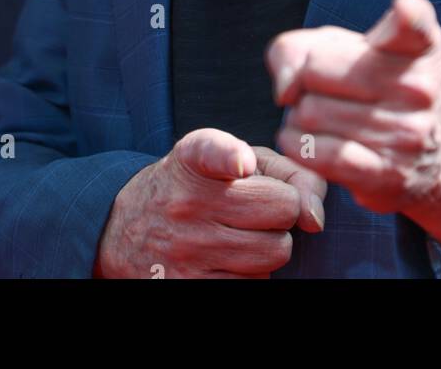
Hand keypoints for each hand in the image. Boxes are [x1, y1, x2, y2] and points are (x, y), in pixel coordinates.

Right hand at [93, 128, 327, 278]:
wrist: (124, 227)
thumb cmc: (197, 185)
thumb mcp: (230, 157)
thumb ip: (287, 169)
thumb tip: (316, 216)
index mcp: (194, 158)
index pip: (214, 153)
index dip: (232, 158)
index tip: (240, 164)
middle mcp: (187, 203)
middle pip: (282, 211)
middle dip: (282, 211)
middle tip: (260, 210)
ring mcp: (187, 250)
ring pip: (274, 253)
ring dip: (270, 245)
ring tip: (243, 234)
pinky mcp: (188, 288)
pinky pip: (254, 286)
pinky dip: (253, 275)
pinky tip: (230, 260)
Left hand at [265, 0, 440, 253]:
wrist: (433, 155)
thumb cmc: (377, 87)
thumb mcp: (348, 49)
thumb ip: (300, 48)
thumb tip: (285, 88)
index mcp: (420, 46)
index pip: (415, 21)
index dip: (405, 12)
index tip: (402, 9)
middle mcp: (421, 87)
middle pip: (317, 69)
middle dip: (302, 79)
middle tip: (315, 88)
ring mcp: (408, 133)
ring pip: (311, 113)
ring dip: (297, 115)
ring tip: (314, 115)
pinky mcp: (388, 174)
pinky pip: (320, 155)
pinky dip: (297, 145)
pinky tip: (301, 139)